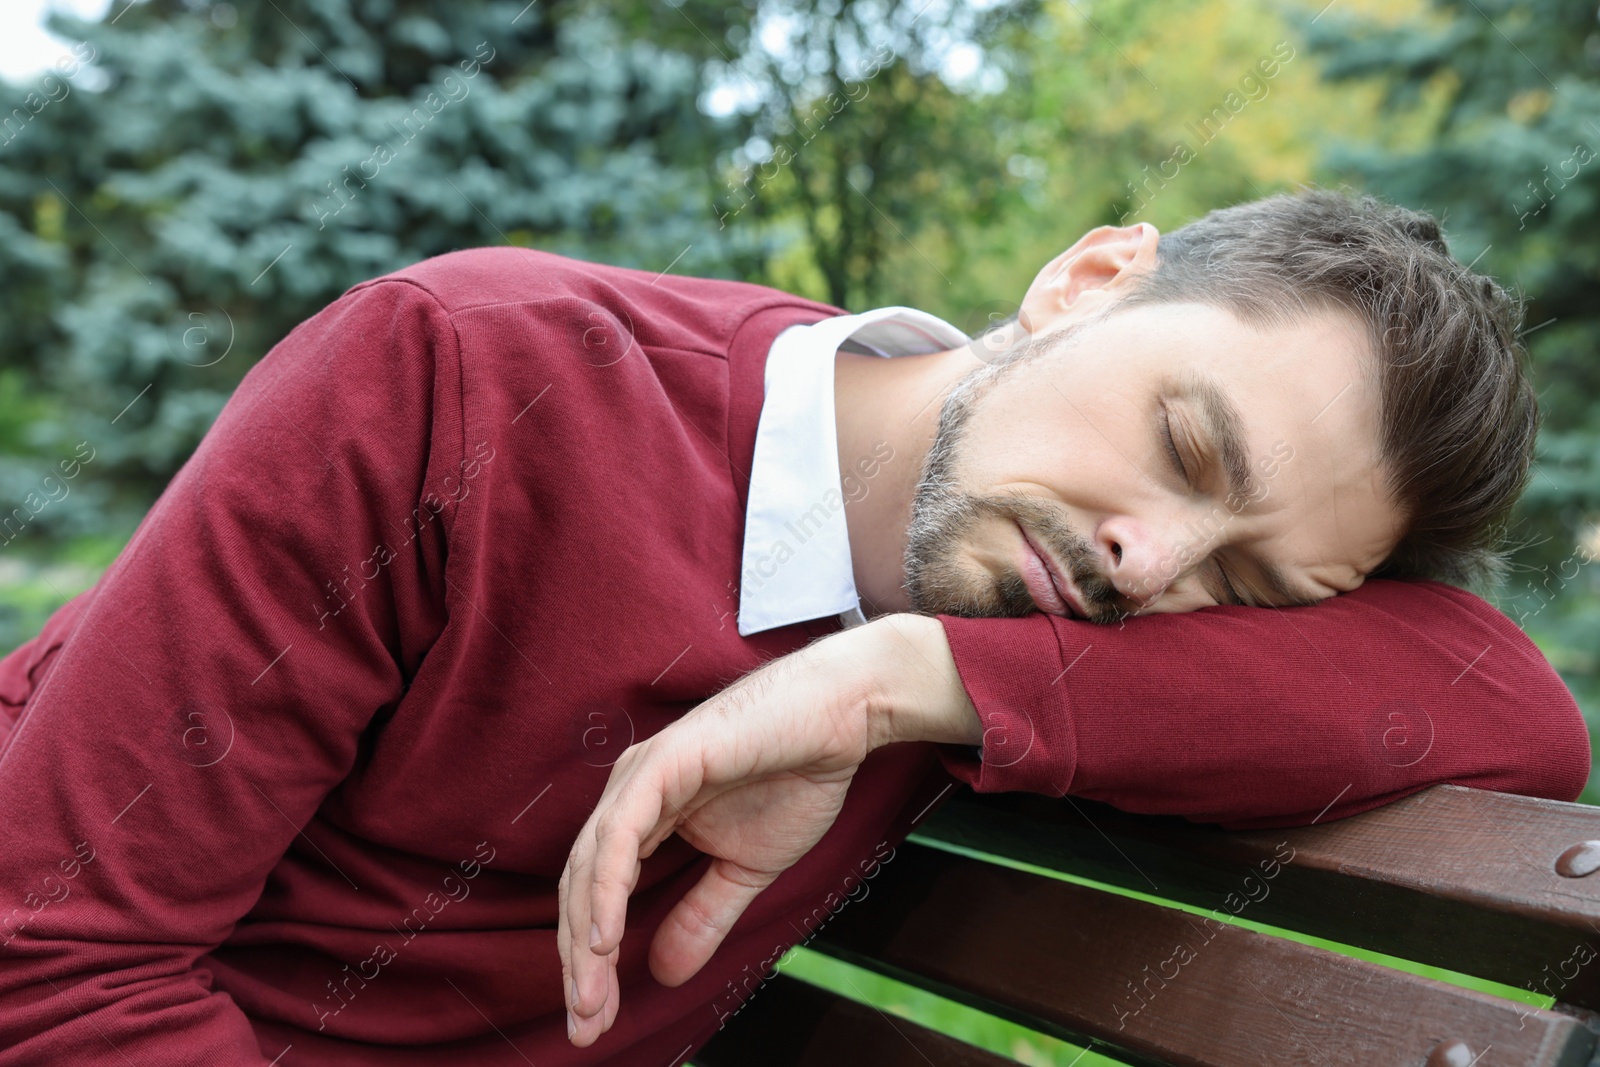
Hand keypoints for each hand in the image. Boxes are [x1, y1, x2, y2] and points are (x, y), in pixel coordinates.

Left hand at [557, 612, 976, 1047]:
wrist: (842, 719)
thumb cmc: (795, 775)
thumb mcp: (746, 868)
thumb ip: (703, 914)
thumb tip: (663, 973)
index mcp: (643, 814)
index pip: (596, 896)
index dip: (591, 961)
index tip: (595, 1020)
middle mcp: (629, 794)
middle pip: (578, 889)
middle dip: (578, 965)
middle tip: (585, 1026)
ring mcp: (640, 776)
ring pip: (589, 867)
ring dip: (584, 940)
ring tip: (590, 998)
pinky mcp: (661, 765)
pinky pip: (618, 836)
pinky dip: (604, 889)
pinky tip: (603, 940)